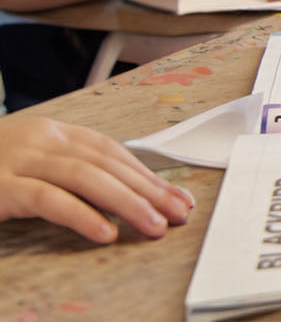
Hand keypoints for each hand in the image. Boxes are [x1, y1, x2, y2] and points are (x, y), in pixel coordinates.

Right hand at [0, 116, 193, 242]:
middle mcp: (40, 140)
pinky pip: (48, 200)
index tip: (177, 197)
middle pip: (107, 163)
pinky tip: (105, 233)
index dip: (148, 175)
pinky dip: (81, 216)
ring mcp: (17, 161)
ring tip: (154, 226)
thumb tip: (123, 194)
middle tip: (178, 214)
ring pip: (86, 178)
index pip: (113, 152)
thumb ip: (68, 172)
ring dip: (127, 203)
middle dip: (149, 190)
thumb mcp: (31, 164)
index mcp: (53, 133)